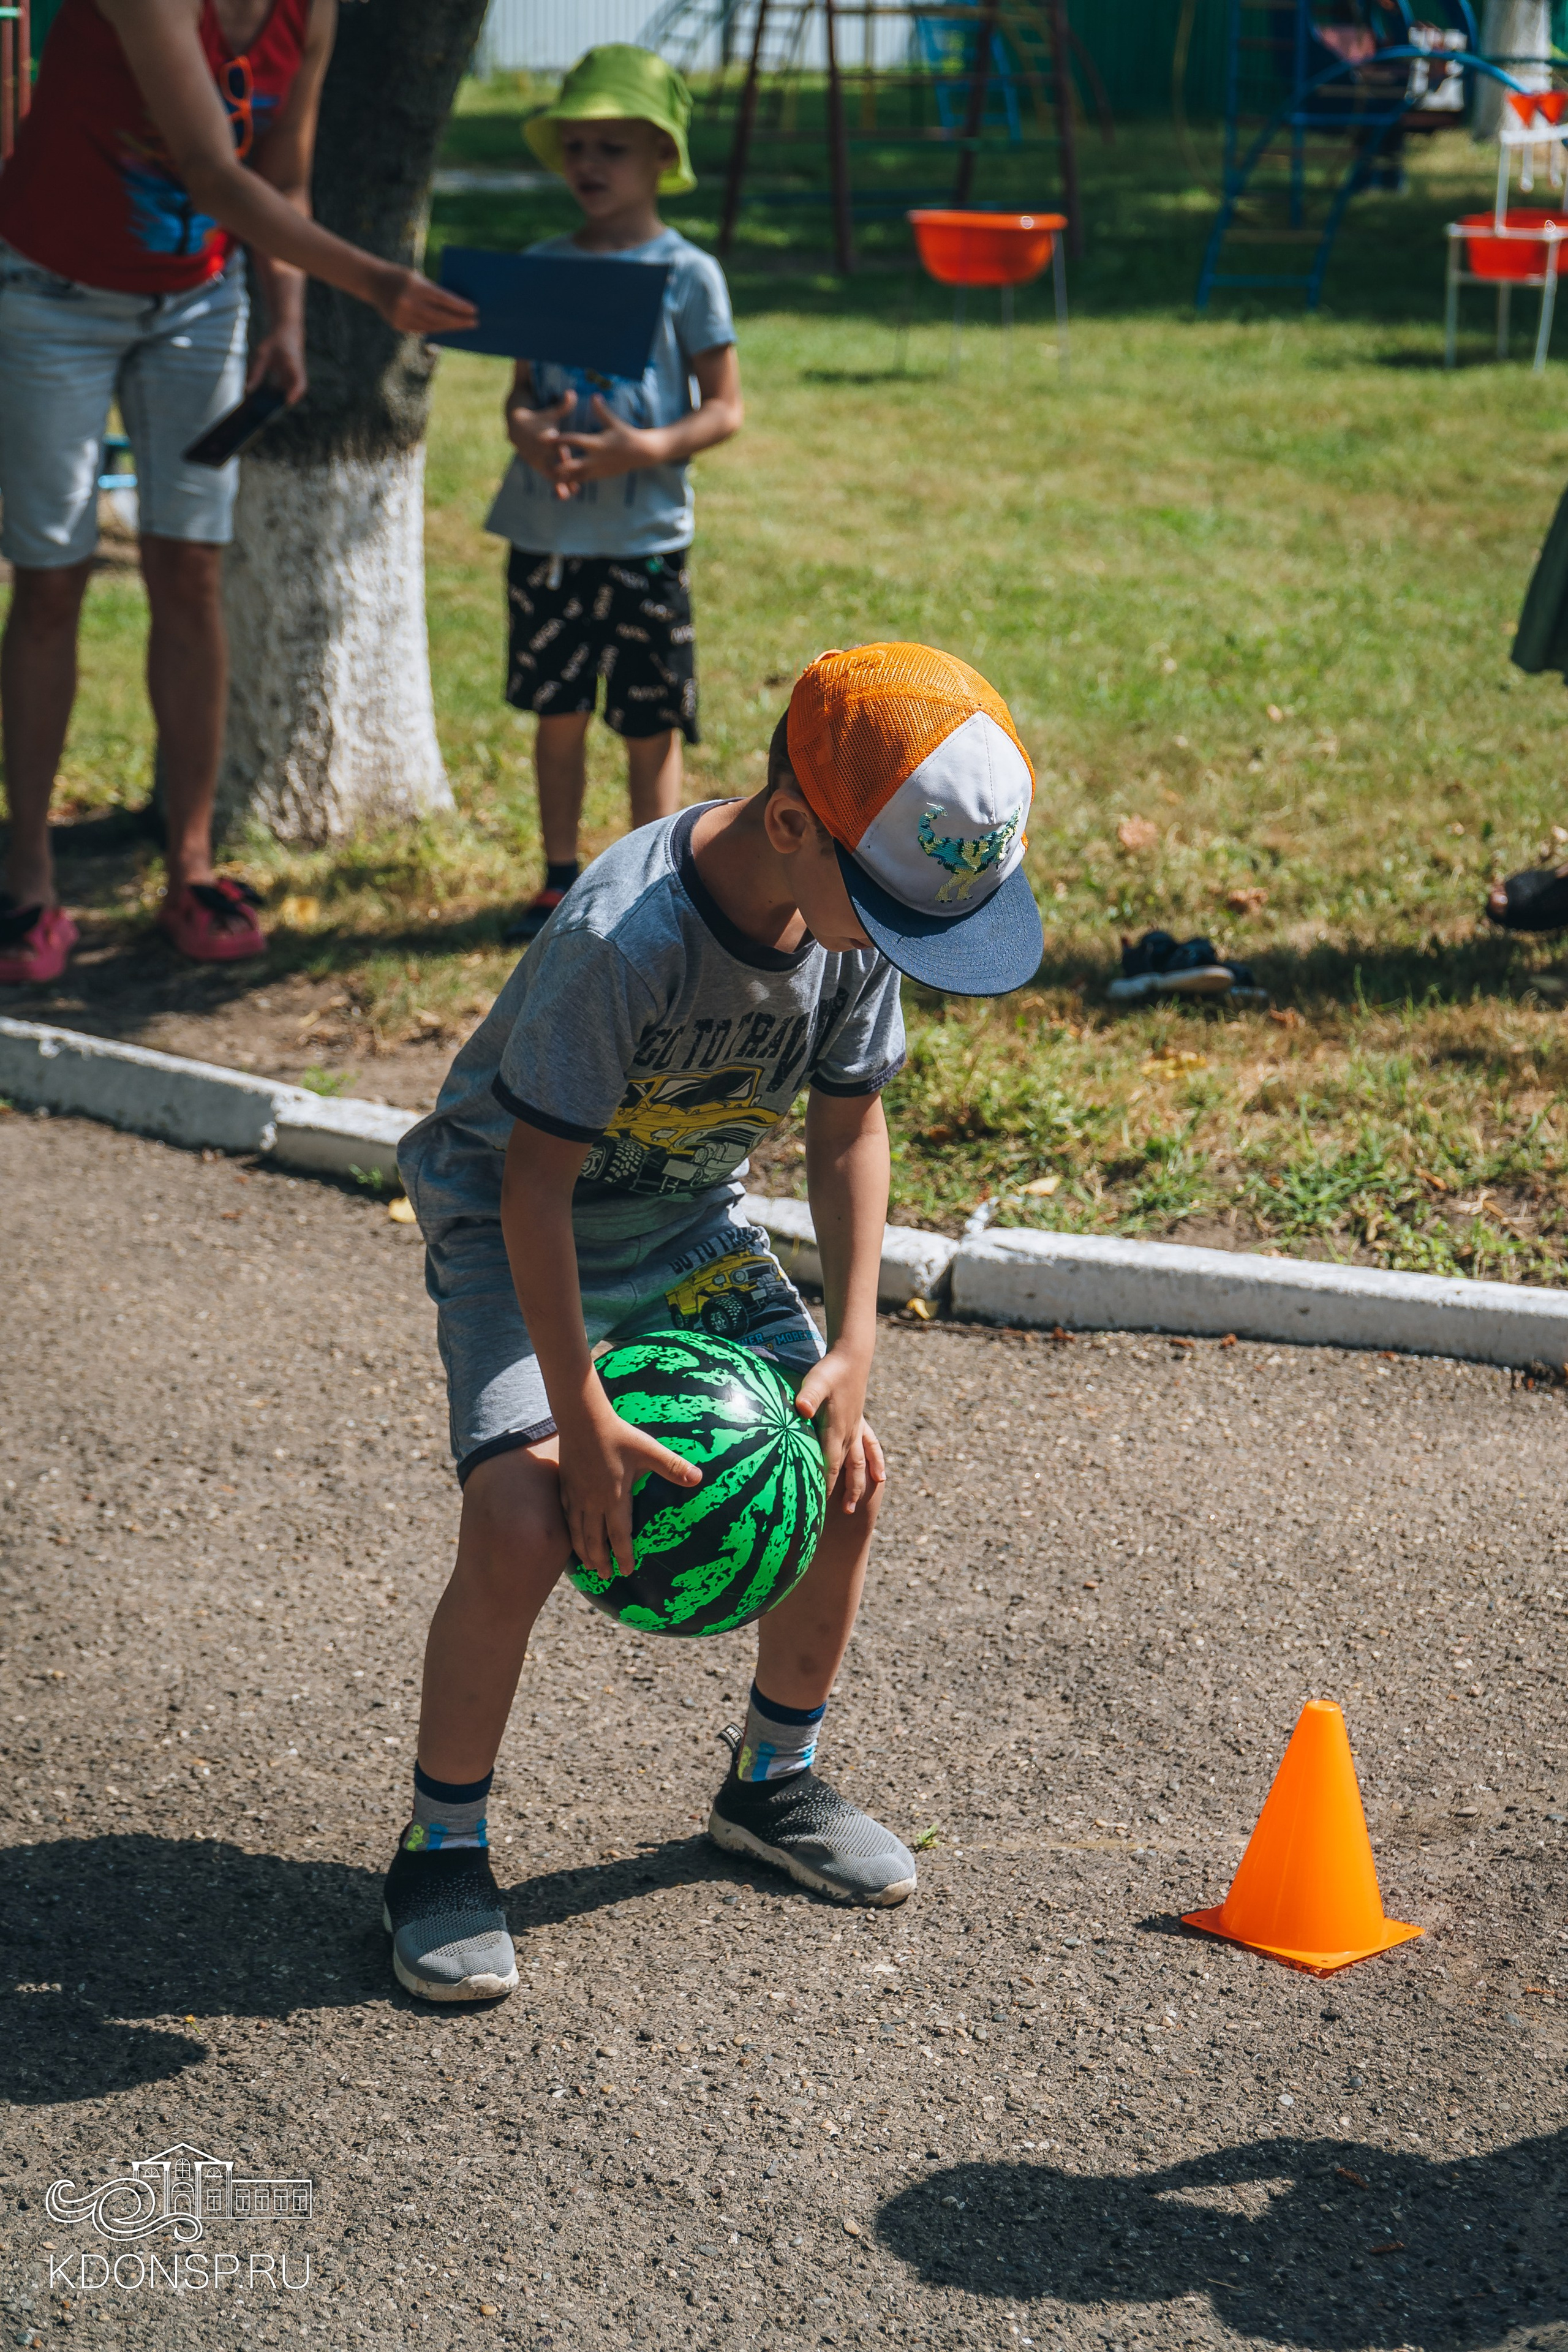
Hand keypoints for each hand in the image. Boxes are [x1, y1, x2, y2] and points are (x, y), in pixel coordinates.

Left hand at [246, 325, 305, 405]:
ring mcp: (296, 379)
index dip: (294, 393)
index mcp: (294, 364)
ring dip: (278, 404)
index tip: (287, 402)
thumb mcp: (262, 354)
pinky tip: (263, 403)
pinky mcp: (291, 381)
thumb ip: (256, 372)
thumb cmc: (275, 342)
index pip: (299, 383)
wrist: (287, 333)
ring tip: (262, 411)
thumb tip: (247, 391)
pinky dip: (275, 399)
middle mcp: (298, 374)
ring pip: (290, 396)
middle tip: (267, 414)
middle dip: (282, 405)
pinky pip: (285, 393)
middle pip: (295, 394)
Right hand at [372, 264, 477, 338]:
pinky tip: (446, 329)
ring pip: (431, 326)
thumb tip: (456, 308)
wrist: (373, 282)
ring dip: (449, 327)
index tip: (474, 311)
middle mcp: (408, 303)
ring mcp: (402, 316)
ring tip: (462, 326)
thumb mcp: (417, 278)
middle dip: (458, 321)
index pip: (443, 299)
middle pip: (439, 316)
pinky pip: (421, 329)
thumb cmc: (401, 277)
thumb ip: (433, 292)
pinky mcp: (398, 325)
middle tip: (473, 323)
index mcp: (415, 287)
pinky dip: (435, 329)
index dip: (459, 306)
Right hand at [507, 392, 576, 497]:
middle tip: (574, 484)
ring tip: (570, 494)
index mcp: (545, 438)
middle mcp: (540, 451)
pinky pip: (547, 477)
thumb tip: (571, 393)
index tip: (568, 461)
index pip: (555, 448)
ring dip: (559, 484)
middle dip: (563, 475)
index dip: (561, 454)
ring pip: (549, 474)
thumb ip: (563, 406)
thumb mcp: (550, 412)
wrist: (515, 426)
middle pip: (552, 465)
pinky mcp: (536, 465)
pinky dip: (555, 485)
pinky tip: (564, 495)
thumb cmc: (539, 418)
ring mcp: (537, 460)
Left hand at [553, 393, 666, 487]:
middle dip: (558, 464)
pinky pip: (583, 481)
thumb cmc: (627, 435)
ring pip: (576, 476)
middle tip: (543, 463)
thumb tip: (594, 395)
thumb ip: (602, 410)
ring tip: (548, 475)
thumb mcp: (614, 422)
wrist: (642, 453)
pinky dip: (572, 481)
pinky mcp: (600, 476)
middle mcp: (596, 459)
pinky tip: (561, 482)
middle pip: (572, 464)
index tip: (546, 437)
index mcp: (597, 443)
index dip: (560, 439)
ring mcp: (598, 469)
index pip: (574, 440)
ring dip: (563, 476)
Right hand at [556, 1392, 700, 1579]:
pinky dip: (569, 1532)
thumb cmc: (618, 1435)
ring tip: (589, 1566)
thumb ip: (673, 1466)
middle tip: (606, 1577)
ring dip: (583, 1552)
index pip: (618, 1535)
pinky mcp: (565, 1486)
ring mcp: (575, 1495)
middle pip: (594, 1540)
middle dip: (601, 1561)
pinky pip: (566, 1517)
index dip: (623, 1555)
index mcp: (614, 1498)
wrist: (582, 1419)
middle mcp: (592, 1502)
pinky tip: (572, 1536)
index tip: (627, 1571)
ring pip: (577, 1532)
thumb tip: (699, 1478)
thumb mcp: (649, 1450)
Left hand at [794, 1348, 884, 1512]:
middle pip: (845, 1471)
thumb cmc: (830, 1370)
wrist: (853, 1356)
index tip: (818, 1511)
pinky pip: (871, 1448)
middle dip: (841, 1495)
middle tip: (837, 1520)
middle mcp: (848, 1435)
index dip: (824, 1488)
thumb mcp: (815, 1381)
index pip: (829, 1466)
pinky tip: (880, 1477)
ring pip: (859, 1464)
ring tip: (853, 1508)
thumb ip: (808, 1397)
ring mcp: (856, 1429)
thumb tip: (800, 1409)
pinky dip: (875, 1463)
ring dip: (857, 1485)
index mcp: (836, 1431)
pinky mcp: (860, 1421)